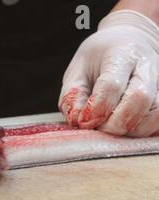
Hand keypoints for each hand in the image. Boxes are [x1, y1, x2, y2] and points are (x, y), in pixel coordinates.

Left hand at [59, 10, 157, 136]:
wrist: (129, 43)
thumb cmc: (98, 60)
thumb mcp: (77, 71)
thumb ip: (72, 96)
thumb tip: (76, 120)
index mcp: (121, 53)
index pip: (111, 84)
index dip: (95, 108)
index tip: (82, 121)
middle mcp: (148, 66)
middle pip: (140, 98)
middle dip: (116, 123)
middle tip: (98, 128)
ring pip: (157, 114)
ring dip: (132, 131)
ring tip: (112, 130)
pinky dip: (143, 132)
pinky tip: (126, 130)